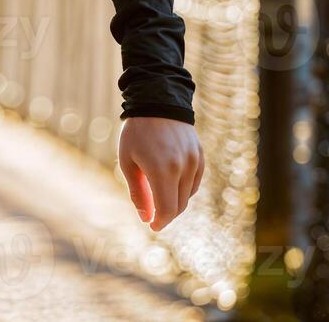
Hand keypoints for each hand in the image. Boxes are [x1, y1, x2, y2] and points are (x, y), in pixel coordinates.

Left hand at [118, 116, 204, 230]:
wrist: (158, 103)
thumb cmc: (137, 132)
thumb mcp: (127, 161)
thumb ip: (137, 191)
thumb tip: (145, 217)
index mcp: (162, 170)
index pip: (168, 209)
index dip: (160, 221)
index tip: (152, 225)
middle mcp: (183, 168)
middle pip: (179, 205)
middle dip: (166, 213)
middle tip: (152, 213)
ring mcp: (195, 162)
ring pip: (188, 195)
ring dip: (175, 201)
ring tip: (157, 194)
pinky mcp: (201, 157)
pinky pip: (194, 182)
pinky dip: (184, 189)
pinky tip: (171, 184)